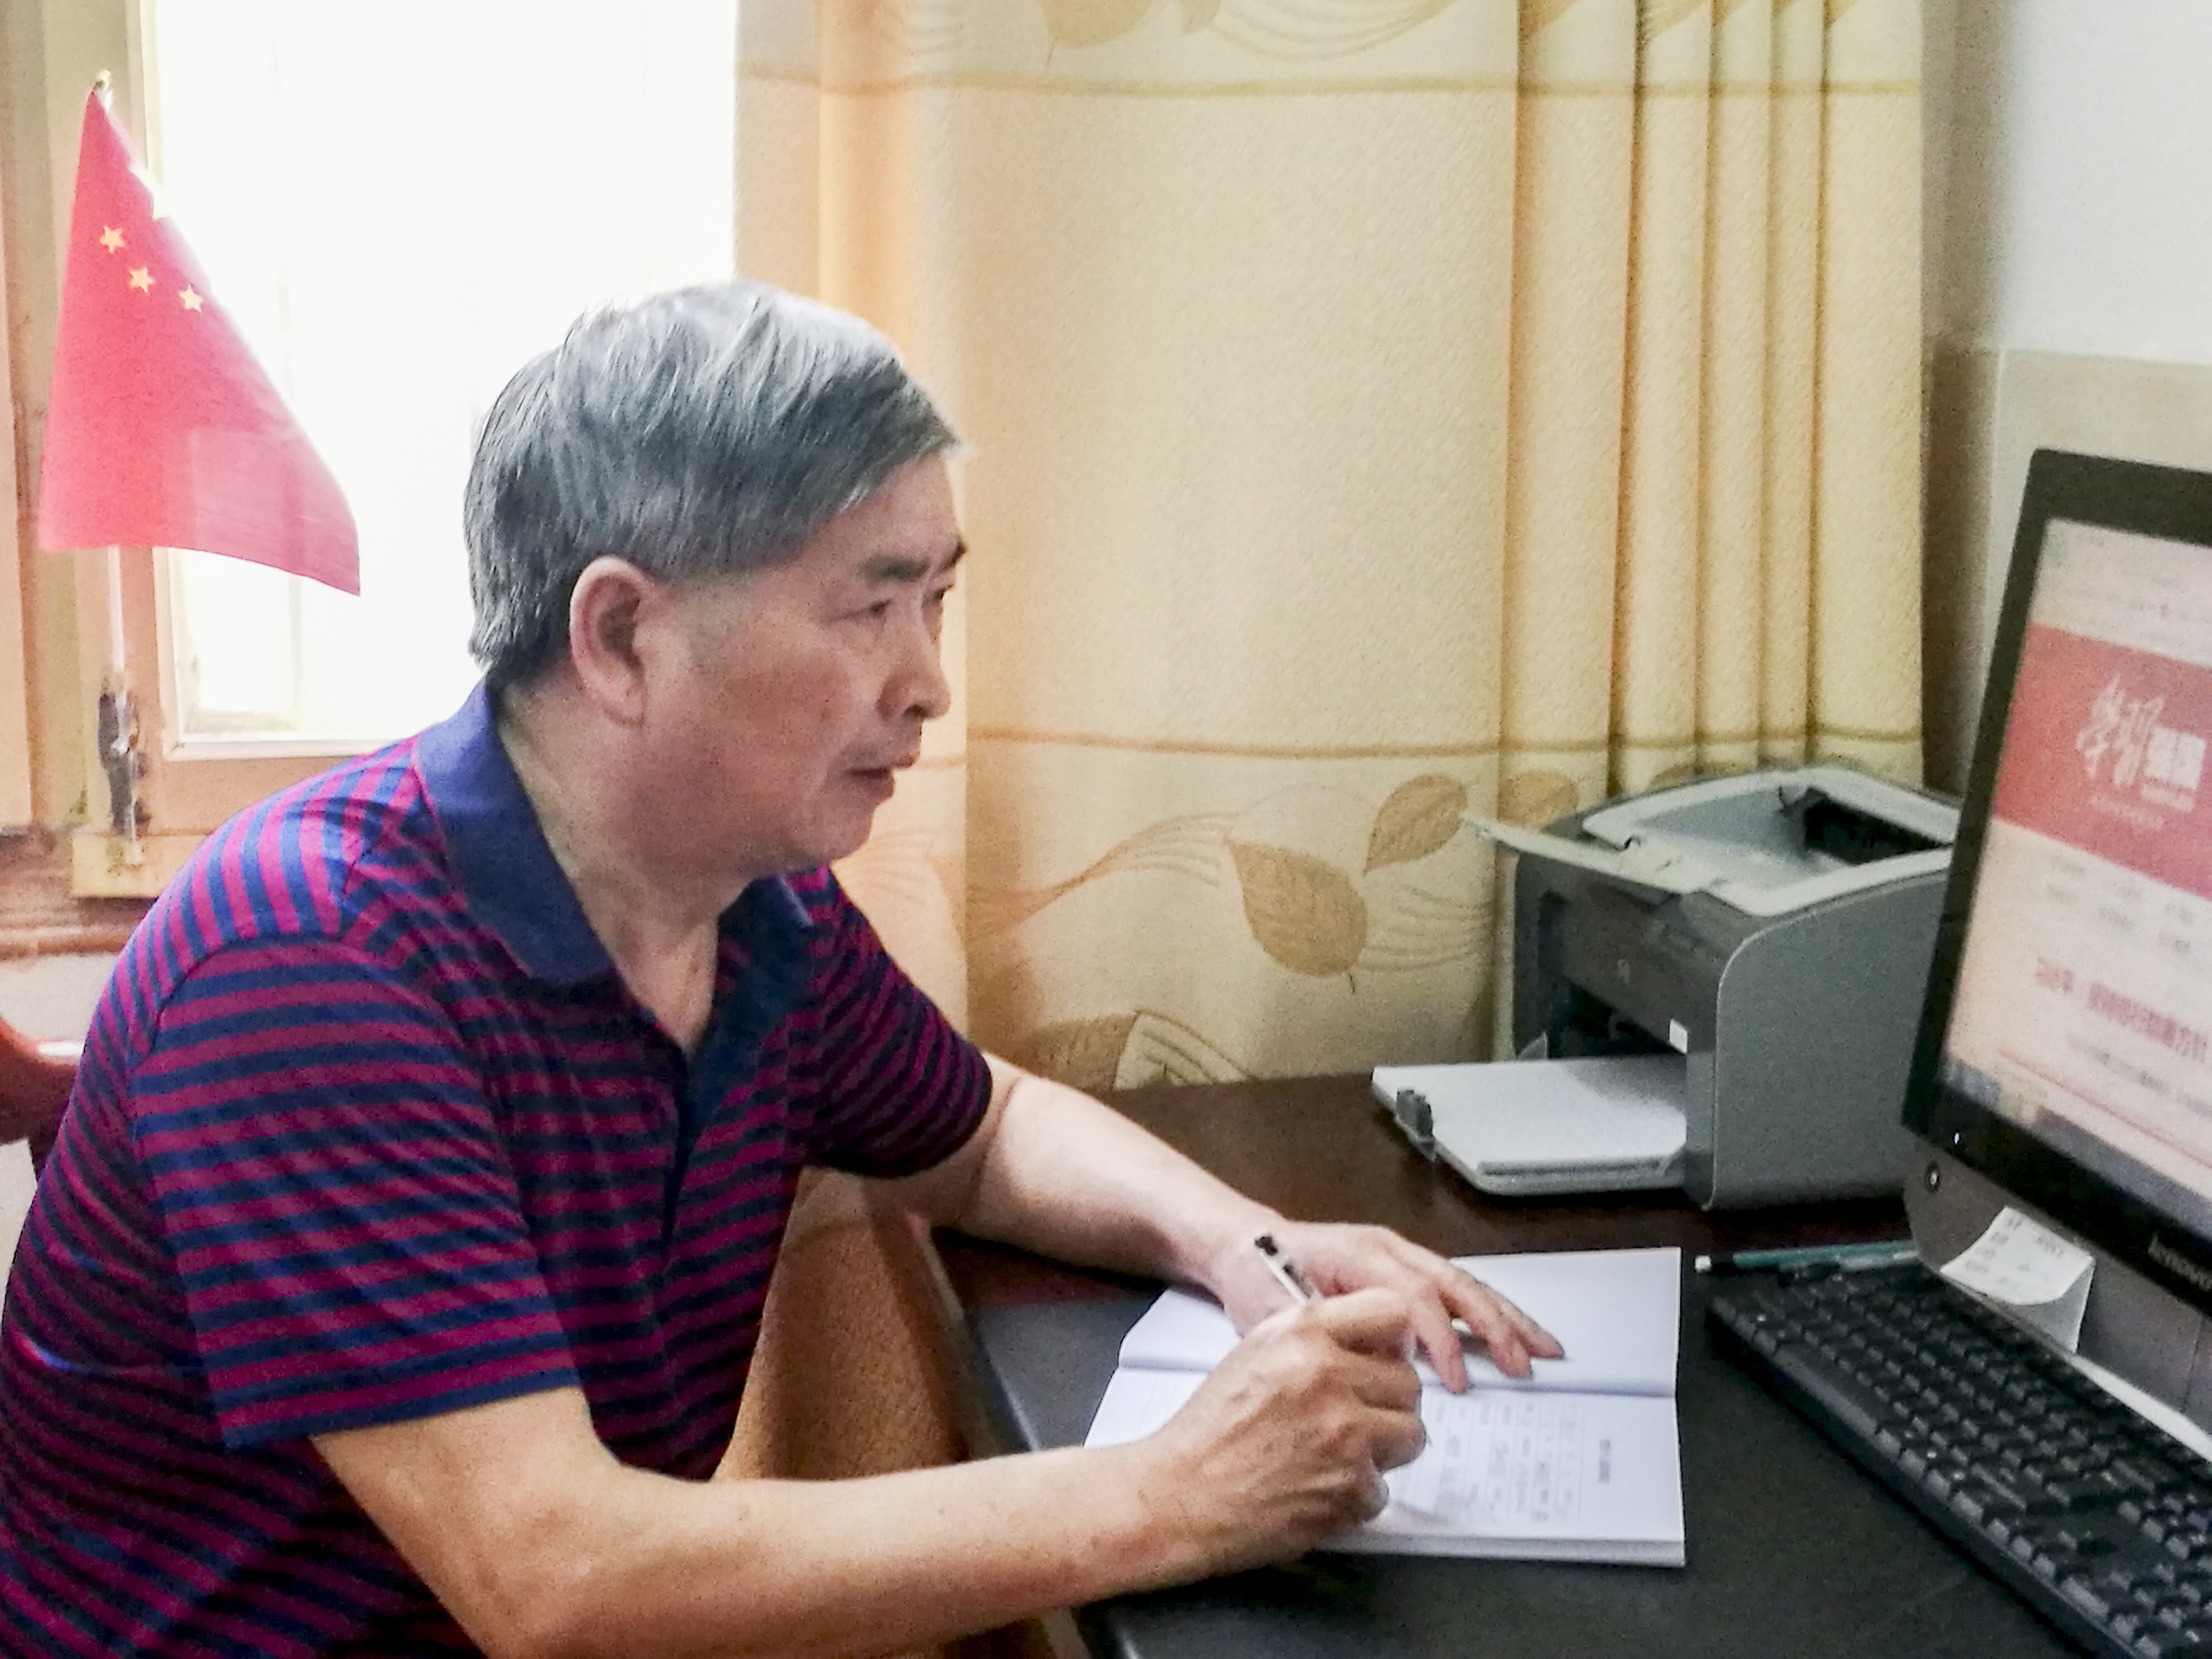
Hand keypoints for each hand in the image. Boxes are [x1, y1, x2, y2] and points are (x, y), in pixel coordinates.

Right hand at [1133, 1288, 1427, 1572]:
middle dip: (1387, 1405)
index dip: (1394, 1342)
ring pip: (1410, 1434)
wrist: (1180, 1495)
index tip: (1386, 1361)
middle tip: (1355, 1421)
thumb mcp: (1256, 1352)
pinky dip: (1356, 1497)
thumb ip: (1314, 1341)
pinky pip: (1383, 1489)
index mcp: (1302, 1331)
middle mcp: (1327, 1373)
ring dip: (1382, 1451)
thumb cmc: (1208, 1430)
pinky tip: (1318, 1489)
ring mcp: (1344, 1431)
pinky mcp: (1350, 1486)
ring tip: (1339, 1456)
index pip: (1392, 1312)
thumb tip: (1370, 1349)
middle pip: (1407, 1382)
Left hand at [1213, 1222, 1563, 1389]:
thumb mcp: (1277, 1308)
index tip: (1455, 1381)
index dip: (1438, 1340)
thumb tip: (1377, 1364)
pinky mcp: (1405, 1269)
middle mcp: (1388, 1249)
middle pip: (1454, 1284)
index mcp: (1359, 1254)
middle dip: (1494, 1326)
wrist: (1241, 1242)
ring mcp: (1400, 1255)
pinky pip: (1455, 1288)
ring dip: (1505, 1317)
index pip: (1413, 1296)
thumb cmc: (1255, 1274)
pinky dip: (1488, 1311)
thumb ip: (1326, 1333)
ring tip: (1541, 1348)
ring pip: (1464, 1284)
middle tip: (1524, 1365)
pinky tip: (1514, 1333)